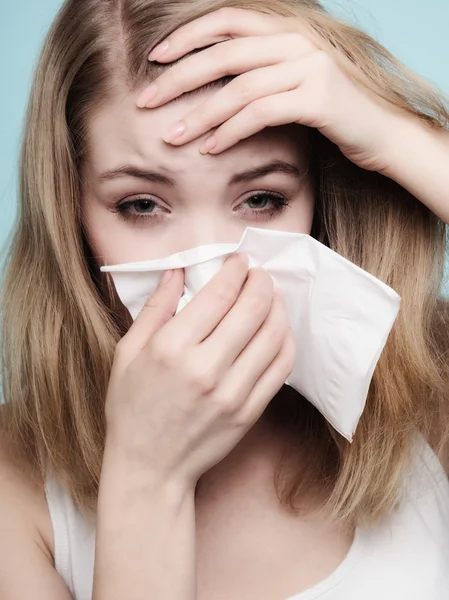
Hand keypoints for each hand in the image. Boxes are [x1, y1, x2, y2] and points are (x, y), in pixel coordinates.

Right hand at [105, 255, 294, 490]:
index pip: (219, 295)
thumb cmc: (132, 408)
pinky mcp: (250, 411)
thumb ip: (155, 308)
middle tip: (259, 275)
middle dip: (262, 282)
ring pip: (274, 335)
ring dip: (278, 307)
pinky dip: (286, 341)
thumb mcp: (127, 353)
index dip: (236, 270)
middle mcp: (205, 368)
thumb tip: (177, 271)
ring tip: (271, 298)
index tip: (240, 261)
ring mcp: (232, 393)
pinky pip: (281, 367)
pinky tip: (277, 330)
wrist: (150, 467)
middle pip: (253, 309)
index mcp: (171, 349)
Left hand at [136, 7, 403, 172]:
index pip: (228, 21)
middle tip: (147, 102)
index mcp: (287, 31)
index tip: (155, 59)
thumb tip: (212, 88)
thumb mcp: (294, 84)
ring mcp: (311, 66)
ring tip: (172, 137)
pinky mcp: (320, 99)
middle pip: (225, 53)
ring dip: (200, 114)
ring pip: (240, 87)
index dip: (188, 36)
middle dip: (179, 78)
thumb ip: (260, 76)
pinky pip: (262, 113)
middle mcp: (298, 41)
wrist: (382, 134)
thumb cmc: (332, 114)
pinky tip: (210, 148)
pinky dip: (230, 131)